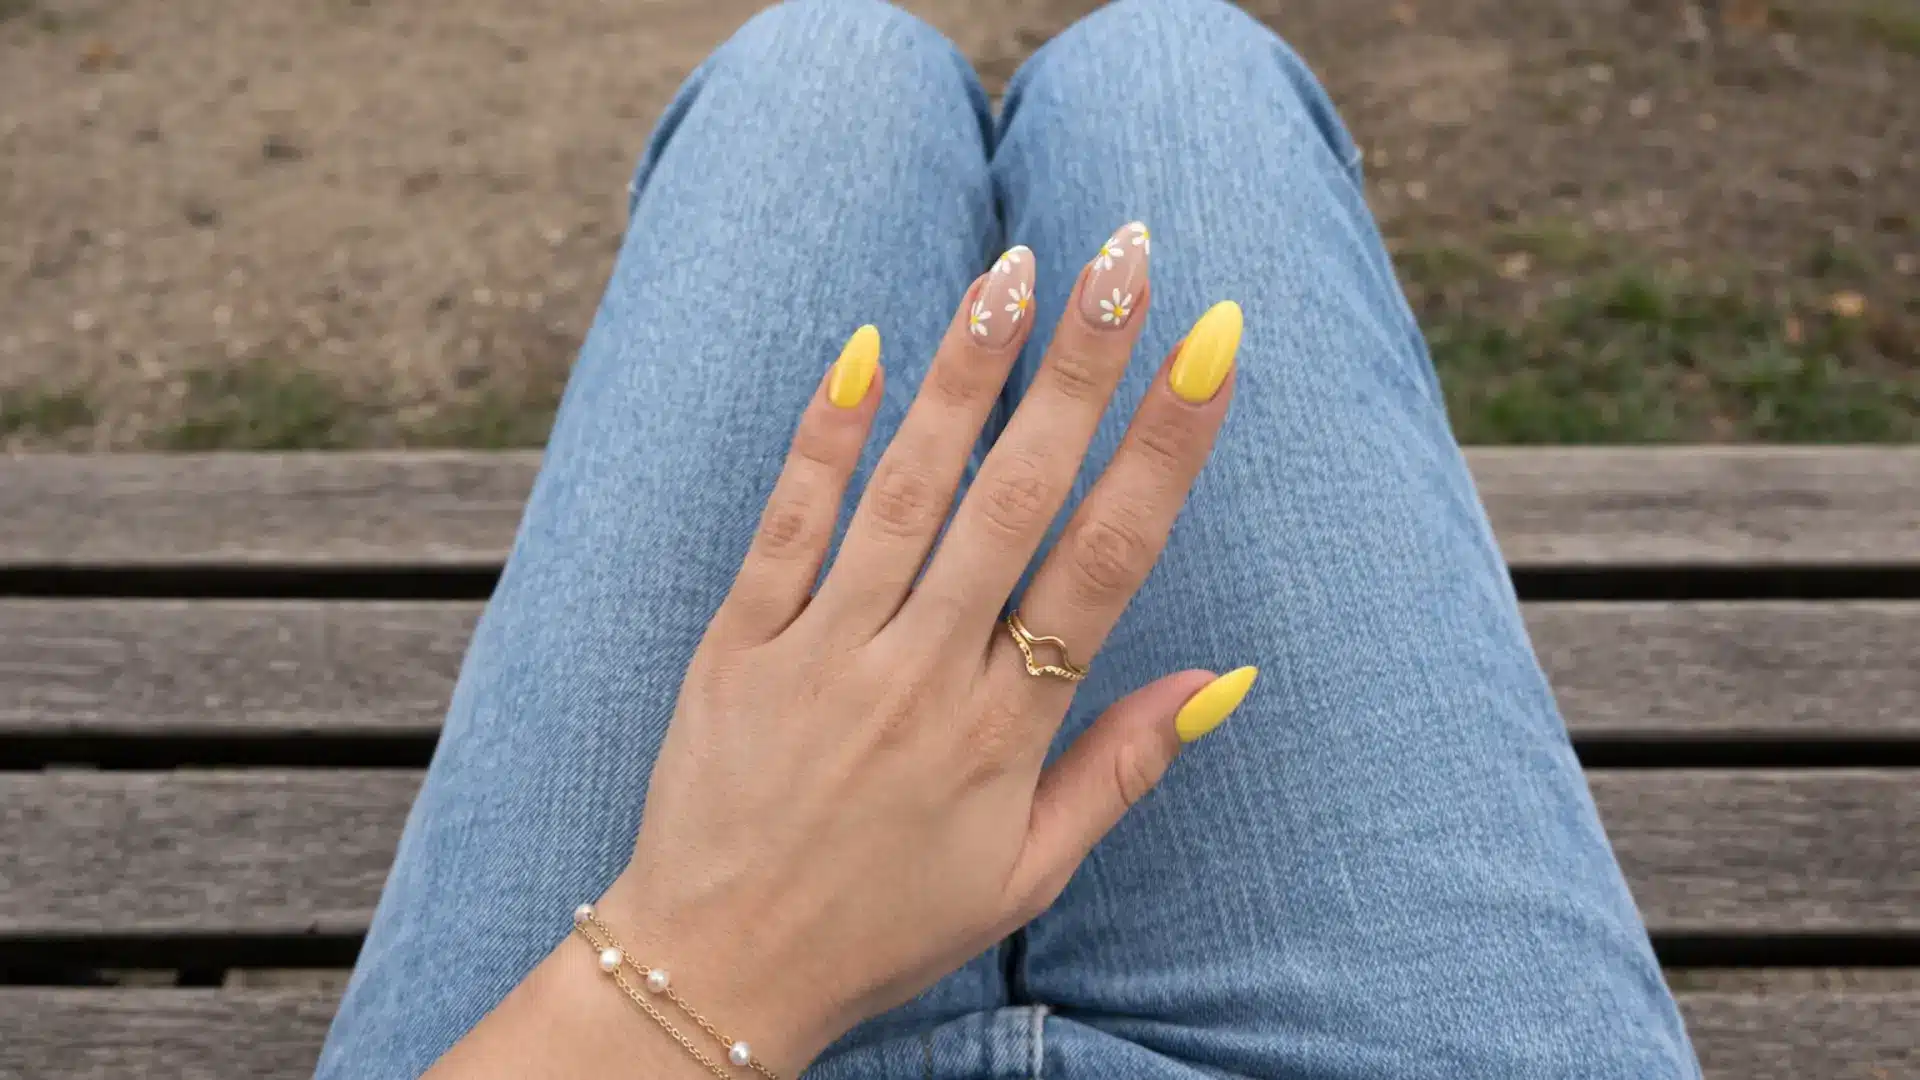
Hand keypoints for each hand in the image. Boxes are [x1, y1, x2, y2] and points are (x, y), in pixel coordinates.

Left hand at [599, 231, 1253, 1074]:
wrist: (717, 968)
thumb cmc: (884, 924)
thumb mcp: (1025, 874)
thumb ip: (1120, 769)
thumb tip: (1221, 678)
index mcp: (1005, 728)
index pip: (1107, 561)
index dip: (1163, 448)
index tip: (1210, 349)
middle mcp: (922, 672)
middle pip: (1017, 497)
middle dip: (1081, 370)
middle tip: (1128, 259)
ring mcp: (827, 649)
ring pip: (909, 490)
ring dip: (968, 374)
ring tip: (1019, 271)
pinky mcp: (741, 640)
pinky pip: (788, 521)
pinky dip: (826, 437)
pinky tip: (864, 350)